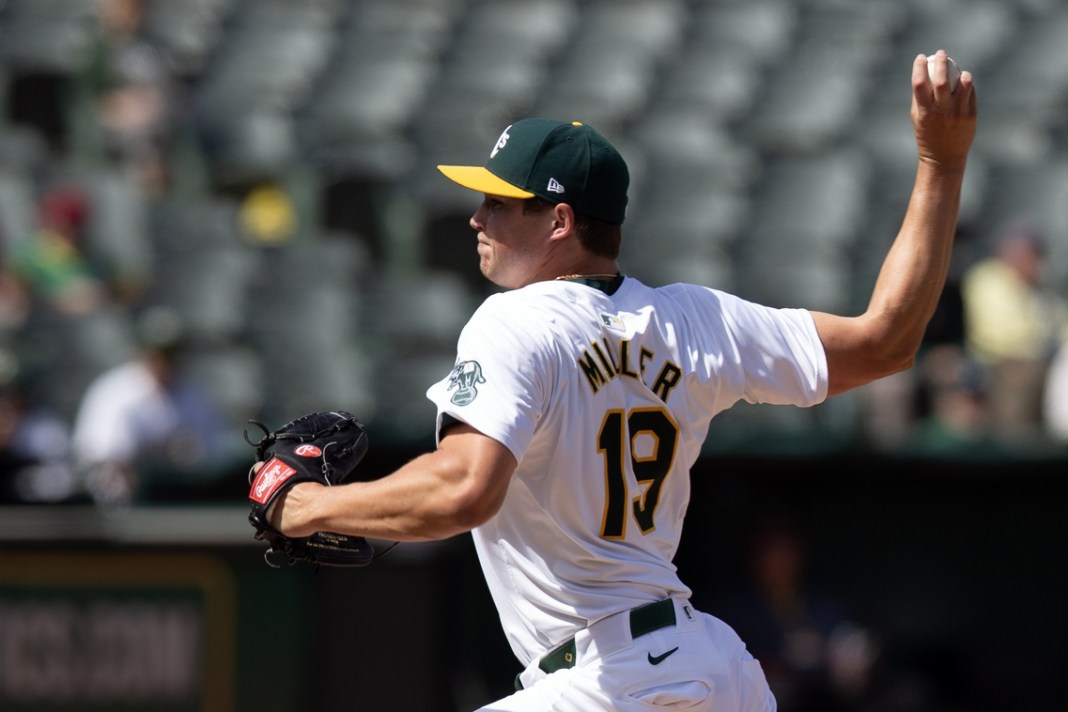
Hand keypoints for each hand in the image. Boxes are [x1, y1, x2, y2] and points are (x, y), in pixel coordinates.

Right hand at [911, 50, 976, 170]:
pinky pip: (970, 93)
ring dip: (960, 73)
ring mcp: (958, 113)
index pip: (919, 84)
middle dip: (941, 63)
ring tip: (958, 71)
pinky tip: (964, 84)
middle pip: (941, 80)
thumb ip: (919, 98)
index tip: (921, 57)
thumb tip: (923, 74)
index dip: (919, 67)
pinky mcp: (971, 116)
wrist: (943, 157)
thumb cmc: (927, 135)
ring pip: (963, 84)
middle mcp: (941, 111)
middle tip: (941, 53)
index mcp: (924, 112)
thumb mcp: (917, 118)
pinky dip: (967, 85)